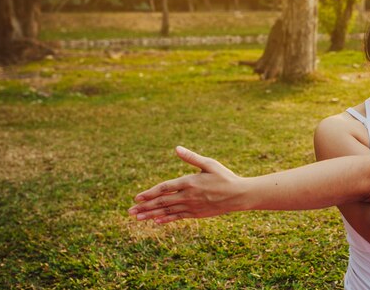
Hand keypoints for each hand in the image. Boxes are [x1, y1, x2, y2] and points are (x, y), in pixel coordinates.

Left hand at [128, 146, 242, 222]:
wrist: (239, 195)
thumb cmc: (225, 177)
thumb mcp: (209, 164)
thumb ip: (191, 157)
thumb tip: (177, 148)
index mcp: (189, 182)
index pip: (164, 188)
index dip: (149, 193)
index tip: (136, 198)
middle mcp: (188, 196)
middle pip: (162, 202)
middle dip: (145, 207)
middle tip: (130, 212)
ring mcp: (191, 206)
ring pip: (167, 211)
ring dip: (151, 215)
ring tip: (137, 218)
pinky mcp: (196, 214)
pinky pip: (177, 217)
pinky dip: (166, 219)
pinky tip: (156, 221)